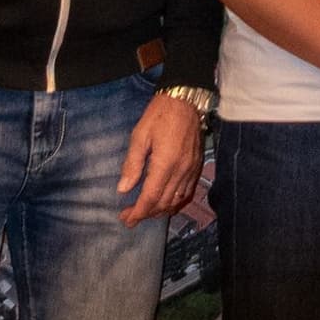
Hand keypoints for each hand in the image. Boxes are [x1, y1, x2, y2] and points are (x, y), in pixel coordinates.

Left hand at [115, 94, 207, 224]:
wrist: (186, 100)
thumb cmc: (159, 115)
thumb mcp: (140, 135)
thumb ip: (132, 164)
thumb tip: (123, 189)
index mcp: (165, 163)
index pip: (151, 197)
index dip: (138, 212)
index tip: (125, 219)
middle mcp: (181, 171)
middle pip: (164, 203)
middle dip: (145, 214)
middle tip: (129, 217)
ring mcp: (191, 170)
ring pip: (176, 201)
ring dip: (160, 211)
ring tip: (144, 213)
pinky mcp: (197, 167)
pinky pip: (187, 192)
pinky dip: (175, 202)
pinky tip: (165, 203)